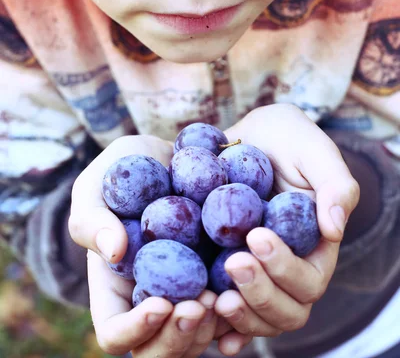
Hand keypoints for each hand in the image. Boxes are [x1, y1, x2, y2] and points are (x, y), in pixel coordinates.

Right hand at [69, 134, 250, 355]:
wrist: (171, 153)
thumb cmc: (124, 169)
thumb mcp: (95, 186)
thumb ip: (92, 219)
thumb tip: (113, 251)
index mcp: (116, 288)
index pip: (115, 334)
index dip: (135, 330)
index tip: (160, 302)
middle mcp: (152, 298)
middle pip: (161, 350)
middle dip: (180, 337)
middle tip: (200, 304)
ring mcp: (188, 290)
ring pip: (199, 338)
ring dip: (212, 326)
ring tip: (225, 292)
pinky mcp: (220, 275)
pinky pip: (233, 308)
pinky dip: (242, 305)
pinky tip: (251, 280)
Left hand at [213, 104, 359, 342]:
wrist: (247, 135)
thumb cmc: (287, 138)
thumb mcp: (313, 150)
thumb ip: (335, 184)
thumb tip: (334, 229)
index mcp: (314, 249)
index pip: (309, 281)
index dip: (285, 268)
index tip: (257, 236)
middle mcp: (286, 269)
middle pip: (285, 310)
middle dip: (260, 293)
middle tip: (233, 262)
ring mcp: (256, 273)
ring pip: (256, 317)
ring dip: (239, 314)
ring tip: (214, 296)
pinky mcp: (223, 268)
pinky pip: (225, 308)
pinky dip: (217, 322)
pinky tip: (203, 312)